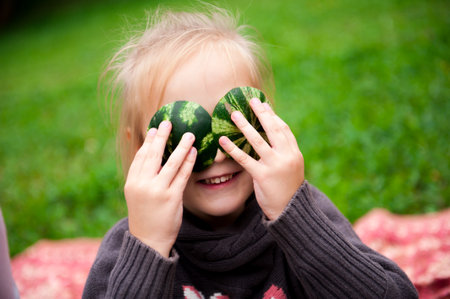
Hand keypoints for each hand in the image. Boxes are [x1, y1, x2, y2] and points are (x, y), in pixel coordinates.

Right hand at [124, 121, 196, 256]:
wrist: (148, 241)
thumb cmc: (144, 215)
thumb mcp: (136, 195)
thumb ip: (142, 176)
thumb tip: (150, 157)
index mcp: (132, 182)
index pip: (140, 157)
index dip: (148, 142)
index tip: (154, 129)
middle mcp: (143, 184)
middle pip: (154, 155)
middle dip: (162, 137)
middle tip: (169, 122)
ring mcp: (157, 191)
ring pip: (171, 163)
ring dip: (181, 147)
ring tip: (189, 134)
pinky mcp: (172, 198)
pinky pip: (182, 176)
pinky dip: (189, 162)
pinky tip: (194, 153)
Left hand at [219, 98, 303, 219]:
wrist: (290, 210)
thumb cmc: (287, 187)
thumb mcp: (291, 167)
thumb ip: (283, 152)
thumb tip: (272, 137)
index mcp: (294, 153)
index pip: (283, 129)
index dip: (273, 115)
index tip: (264, 104)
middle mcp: (286, 156)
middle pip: (272, 129)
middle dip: (261, 113)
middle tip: (251, 100)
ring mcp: (274, 165)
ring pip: (257, 140)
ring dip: (244, 126)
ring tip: (234, 115)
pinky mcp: (262, 176)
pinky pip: (245, 159)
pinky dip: (233, 149)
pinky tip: (223, 140)